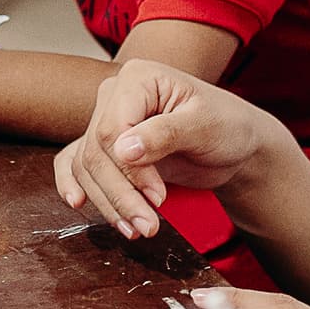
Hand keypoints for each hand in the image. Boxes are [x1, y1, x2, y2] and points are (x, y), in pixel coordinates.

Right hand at [54, 61, 280, 238]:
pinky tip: (78, 204)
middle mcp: (115, 97)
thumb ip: (165, 133)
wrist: (234, 144)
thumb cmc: (227, 126)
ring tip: (137, 229)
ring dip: (107, 203)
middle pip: (96, 152)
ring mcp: (108, 122)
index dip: (130, 169)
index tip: (158, 197)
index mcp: (139, 79)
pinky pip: (76, 164)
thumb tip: (123, 150)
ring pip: (86, 166)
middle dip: (120, 195)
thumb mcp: (205, 125)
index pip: (112, 128)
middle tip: (148, 226)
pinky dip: (75, 185)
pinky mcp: (107, 149)